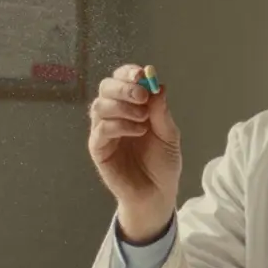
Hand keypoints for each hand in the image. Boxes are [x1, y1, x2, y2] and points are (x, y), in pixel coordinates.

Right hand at [87, 64, 181, 240]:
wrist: (158, 194)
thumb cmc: (162, 164)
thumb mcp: (169, 134)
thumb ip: (161, 111)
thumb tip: (157, 85)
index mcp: (130, 106)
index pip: (121, 80)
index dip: (128, 73)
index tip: (141, 73)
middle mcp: (114, 115)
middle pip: (106, 88)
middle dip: (123, 87)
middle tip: (142, 96)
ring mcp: (104, 132)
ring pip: (100, 106)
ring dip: (122, 107)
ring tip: (144, 119)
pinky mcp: (98, 149)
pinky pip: (100, 130)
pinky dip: (119, 125)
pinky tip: (138, 132)